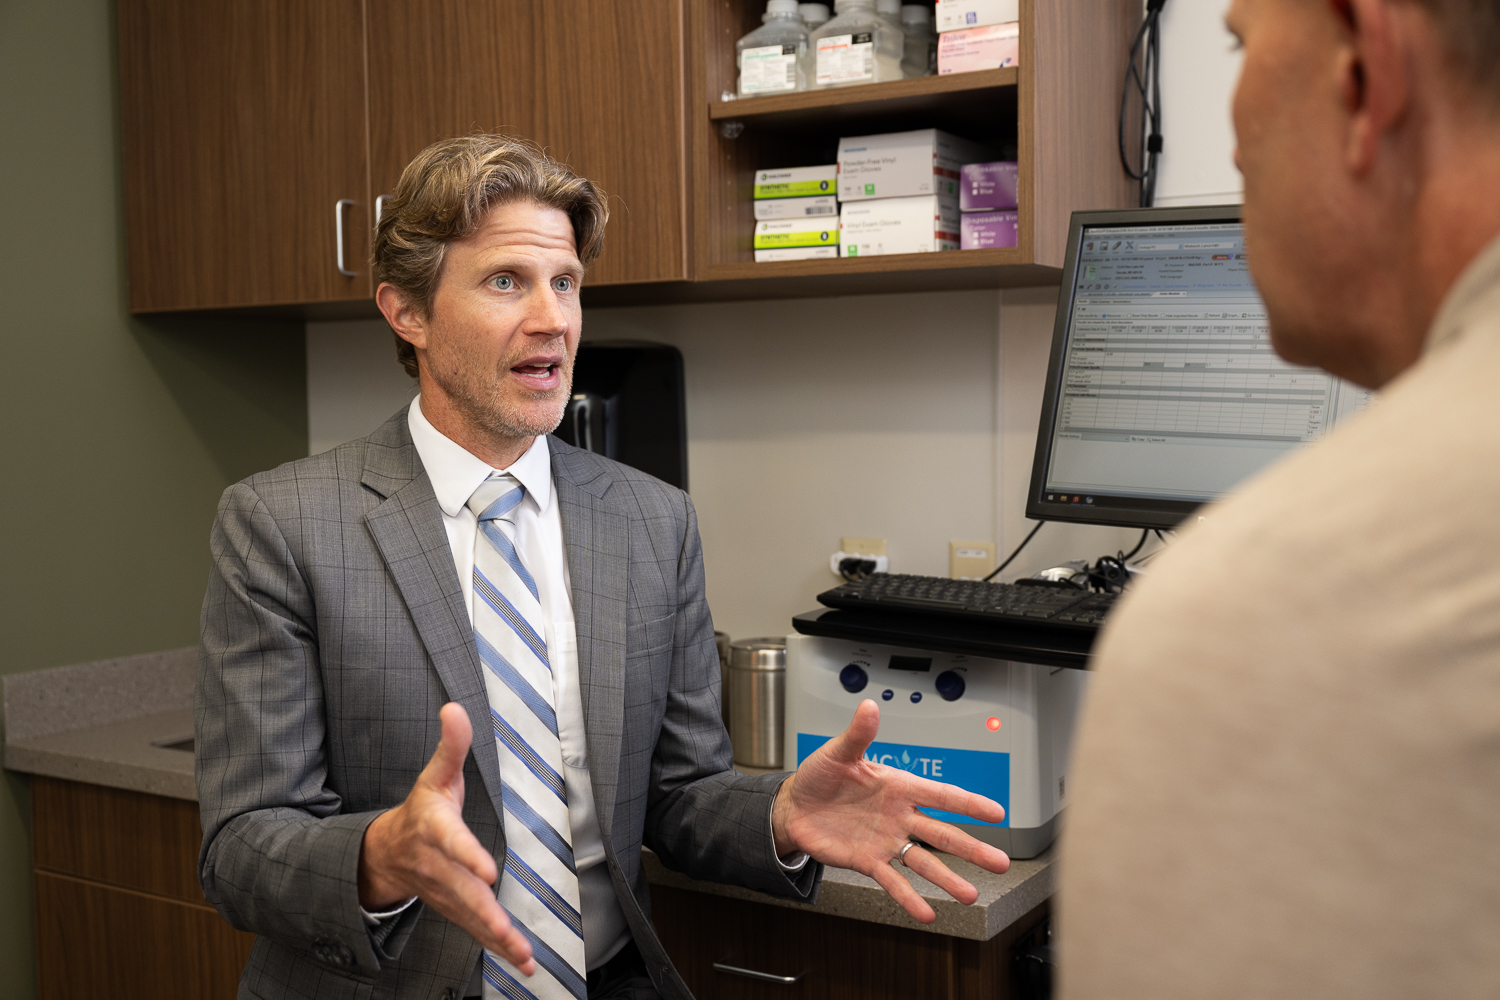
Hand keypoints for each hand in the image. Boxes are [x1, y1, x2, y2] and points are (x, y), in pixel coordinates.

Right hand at [359, 703, 534, 974]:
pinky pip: (475, 930)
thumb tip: (455, 708)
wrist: (384, 854)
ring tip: (522, 954)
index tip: (488, 869)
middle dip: (485, 912)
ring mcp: (444, 892)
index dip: (467, 855)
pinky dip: (498, 948)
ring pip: (470, 917)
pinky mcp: (454, 909)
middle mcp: (438, 866)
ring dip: (496, 937)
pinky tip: (522, 960)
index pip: (451, 842)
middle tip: (506, 928)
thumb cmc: (420, 811)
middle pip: (461, 890)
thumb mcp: (433, 775)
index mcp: (434, 829)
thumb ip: (450, 745)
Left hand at [771, 699, 1010, 922]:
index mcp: (898, 787)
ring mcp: (886, 841)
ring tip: (971, 895)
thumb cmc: (819, 777)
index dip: (969, 803)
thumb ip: (858, 734)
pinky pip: (892, 881)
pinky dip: (909, 898)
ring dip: (947, 879)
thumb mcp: (838, 753)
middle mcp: (899, 816)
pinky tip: (926, 912)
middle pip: (942, 833)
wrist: (794, 807)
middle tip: (1000, 862)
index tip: (998, 813)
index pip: (941, 795)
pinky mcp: (868, 861)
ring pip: (924, 862)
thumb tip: (868, 707)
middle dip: (972, 848)